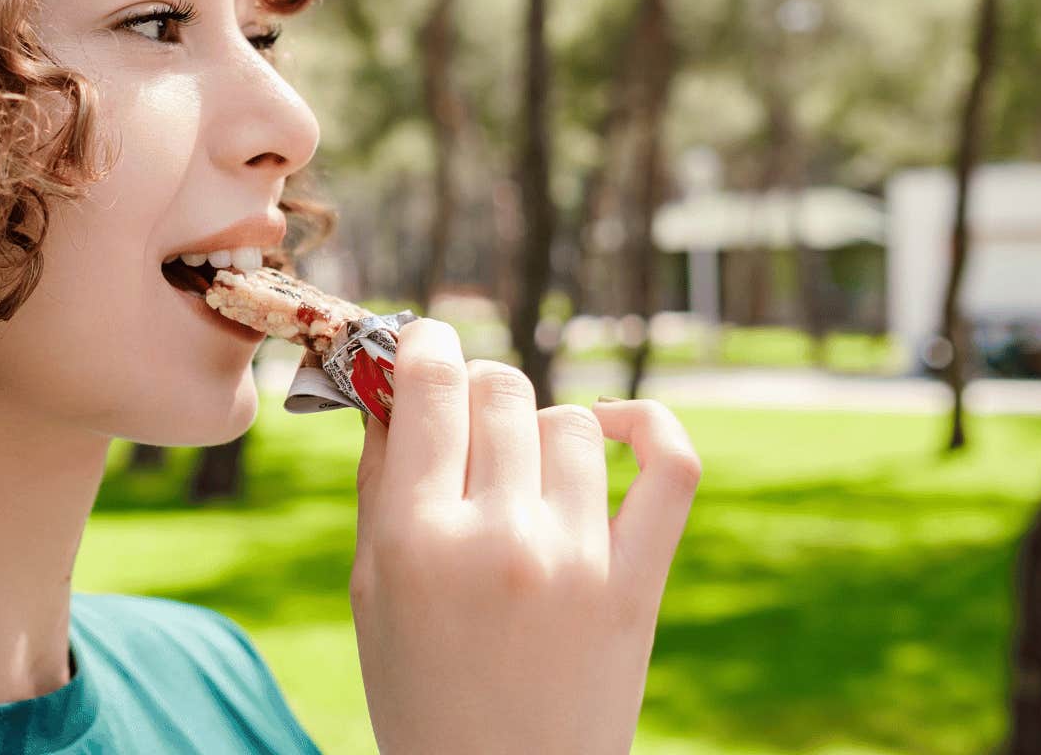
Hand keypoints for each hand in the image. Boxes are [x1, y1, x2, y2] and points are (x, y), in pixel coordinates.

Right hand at [350, 318, 701, 753]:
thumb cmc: (420, 694)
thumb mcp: (371, 591)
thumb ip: (378, 484)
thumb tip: (388, 390)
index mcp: (416, 539)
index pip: (429, 384)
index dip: (423, 346)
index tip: (422, 348)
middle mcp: (499, 538)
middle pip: (500, 391)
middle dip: (474, 388)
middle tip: (463, 423)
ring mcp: (576, 559)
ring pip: (569, 423)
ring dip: (539, 430)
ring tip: (520, 474)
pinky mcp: (638, 585)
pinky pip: (669, 467)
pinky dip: (647, 427)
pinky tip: (614, 430)